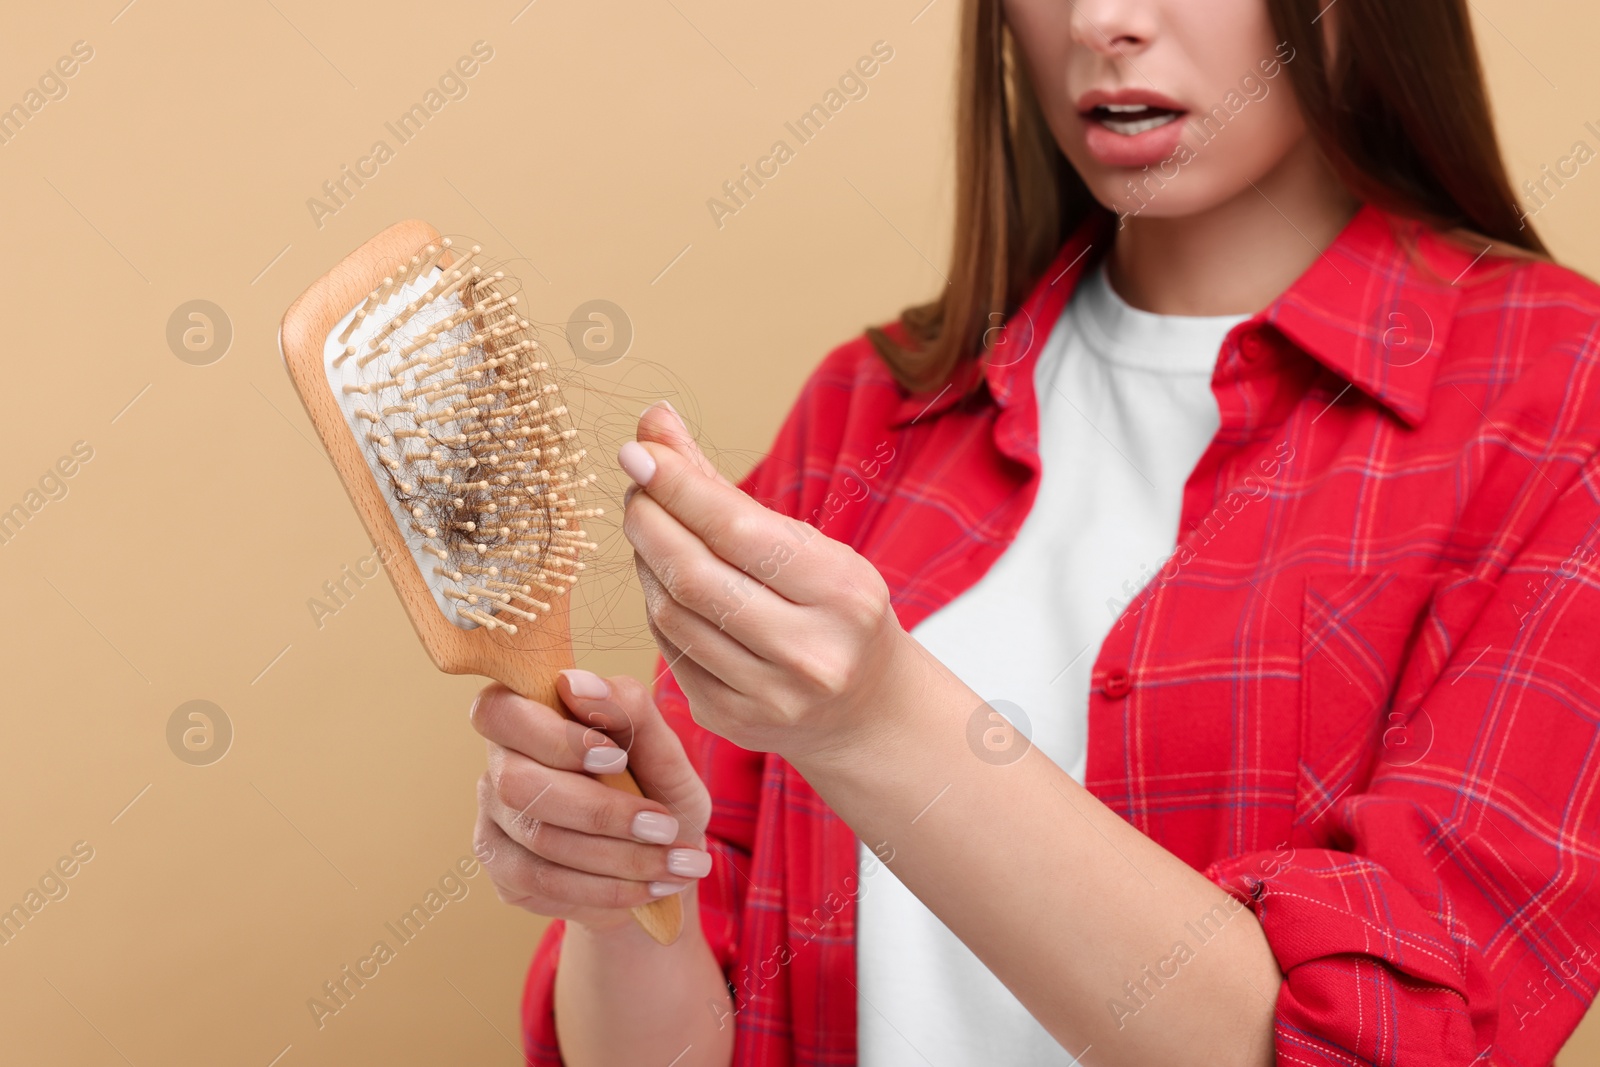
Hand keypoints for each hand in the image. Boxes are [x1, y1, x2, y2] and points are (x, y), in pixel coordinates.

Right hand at [470, 669, 713, 931]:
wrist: (662, 862)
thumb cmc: (659, 790)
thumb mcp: (664, 751)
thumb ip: (629, 709)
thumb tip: (576, 682)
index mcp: (529, 717)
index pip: (498, 712)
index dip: (551, 736)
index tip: (615, 756)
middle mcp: (500, 766)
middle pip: (516, 784)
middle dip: (599, 810)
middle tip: (664, 825)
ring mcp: (495, 823)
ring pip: (539, 840)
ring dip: (619, 857)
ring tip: (678, 865)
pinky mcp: (505, 874)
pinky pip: (544, 884)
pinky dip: (607, 889)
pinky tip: (649, 887)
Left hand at [618, 403, 914, 763]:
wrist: (867, 706)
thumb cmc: (833, 606)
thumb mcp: (804, 542)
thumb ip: (722, 485)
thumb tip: (653, 420)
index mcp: (842, 593)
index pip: (738, 531)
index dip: (678, 487)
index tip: (637, 450)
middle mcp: (810, 652)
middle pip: (695, 576)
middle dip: (650, 521)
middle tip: (635, 487)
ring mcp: (769, 696)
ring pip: (672, 616)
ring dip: (646, 562)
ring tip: (649, 527)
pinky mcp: (731, 720)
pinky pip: (670, 651)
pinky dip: (657, 606)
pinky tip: (663, 580)